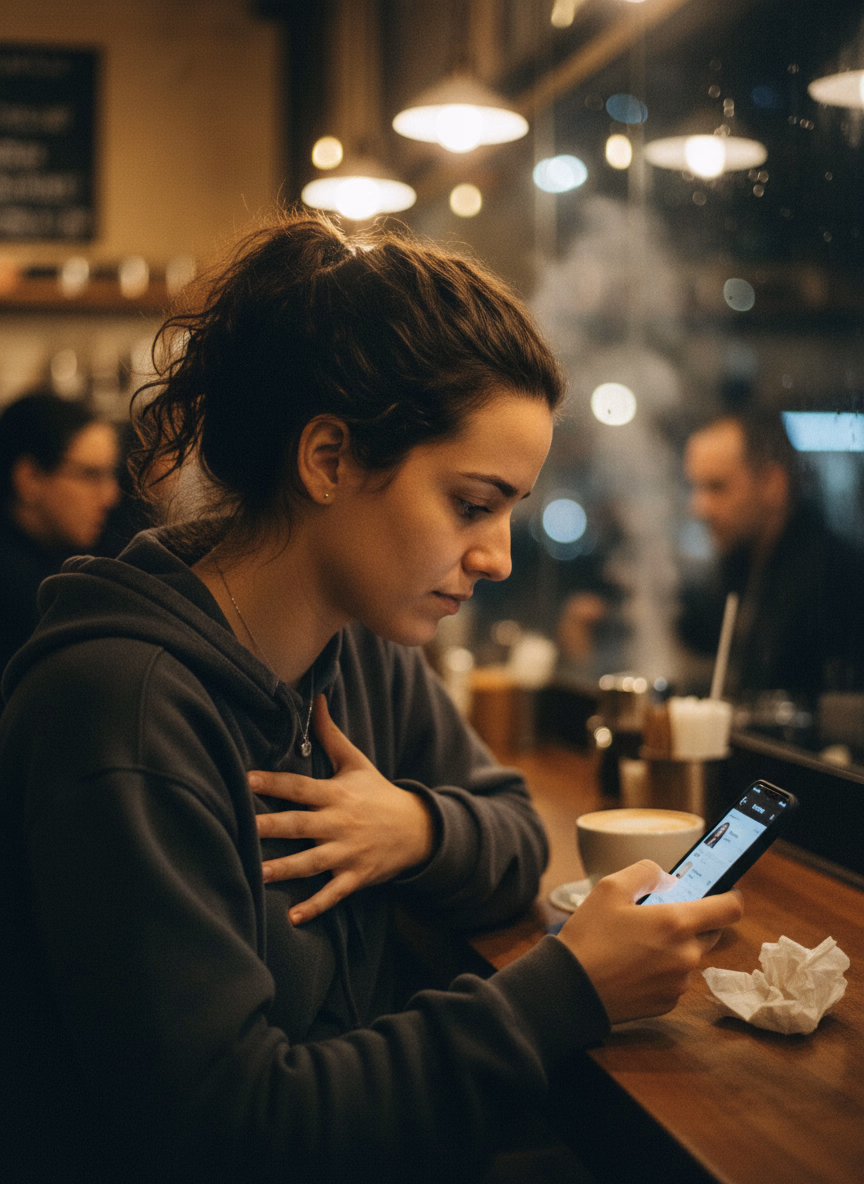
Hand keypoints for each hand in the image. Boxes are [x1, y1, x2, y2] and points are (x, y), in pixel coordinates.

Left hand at [250, 696, 434, 924]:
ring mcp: (348, 852)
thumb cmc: (378, 793)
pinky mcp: (356, 876)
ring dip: (285, 869)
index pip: (300, 786)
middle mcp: (339, 823)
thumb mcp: (356, 762)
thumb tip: (316, 698)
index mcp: (336, 794)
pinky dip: (315, 907)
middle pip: (300, 825)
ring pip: (312, 862)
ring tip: (258, 874)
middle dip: (272, 827)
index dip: (274, 782)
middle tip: (243, 828)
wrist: (418, 828)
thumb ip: (330, 734)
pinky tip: (292, 918)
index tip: (247, 779)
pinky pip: (333, 893)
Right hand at [558, 860, 742, 1024]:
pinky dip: (664, 971)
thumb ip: (645, 872)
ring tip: (639, 944)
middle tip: (663, 916)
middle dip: (695, 921)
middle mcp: (686, 955)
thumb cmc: (589, 937)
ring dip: (676, 947)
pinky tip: (635, 966)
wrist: (570, 989)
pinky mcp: (668, 1003)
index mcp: (676, 923)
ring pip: (691, 957)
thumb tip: (666, 876)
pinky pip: (676, 980)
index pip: (730, 909)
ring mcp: (679, 983)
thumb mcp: (610, 888)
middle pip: (712, 932)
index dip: (732, 897)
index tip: (725, 892)